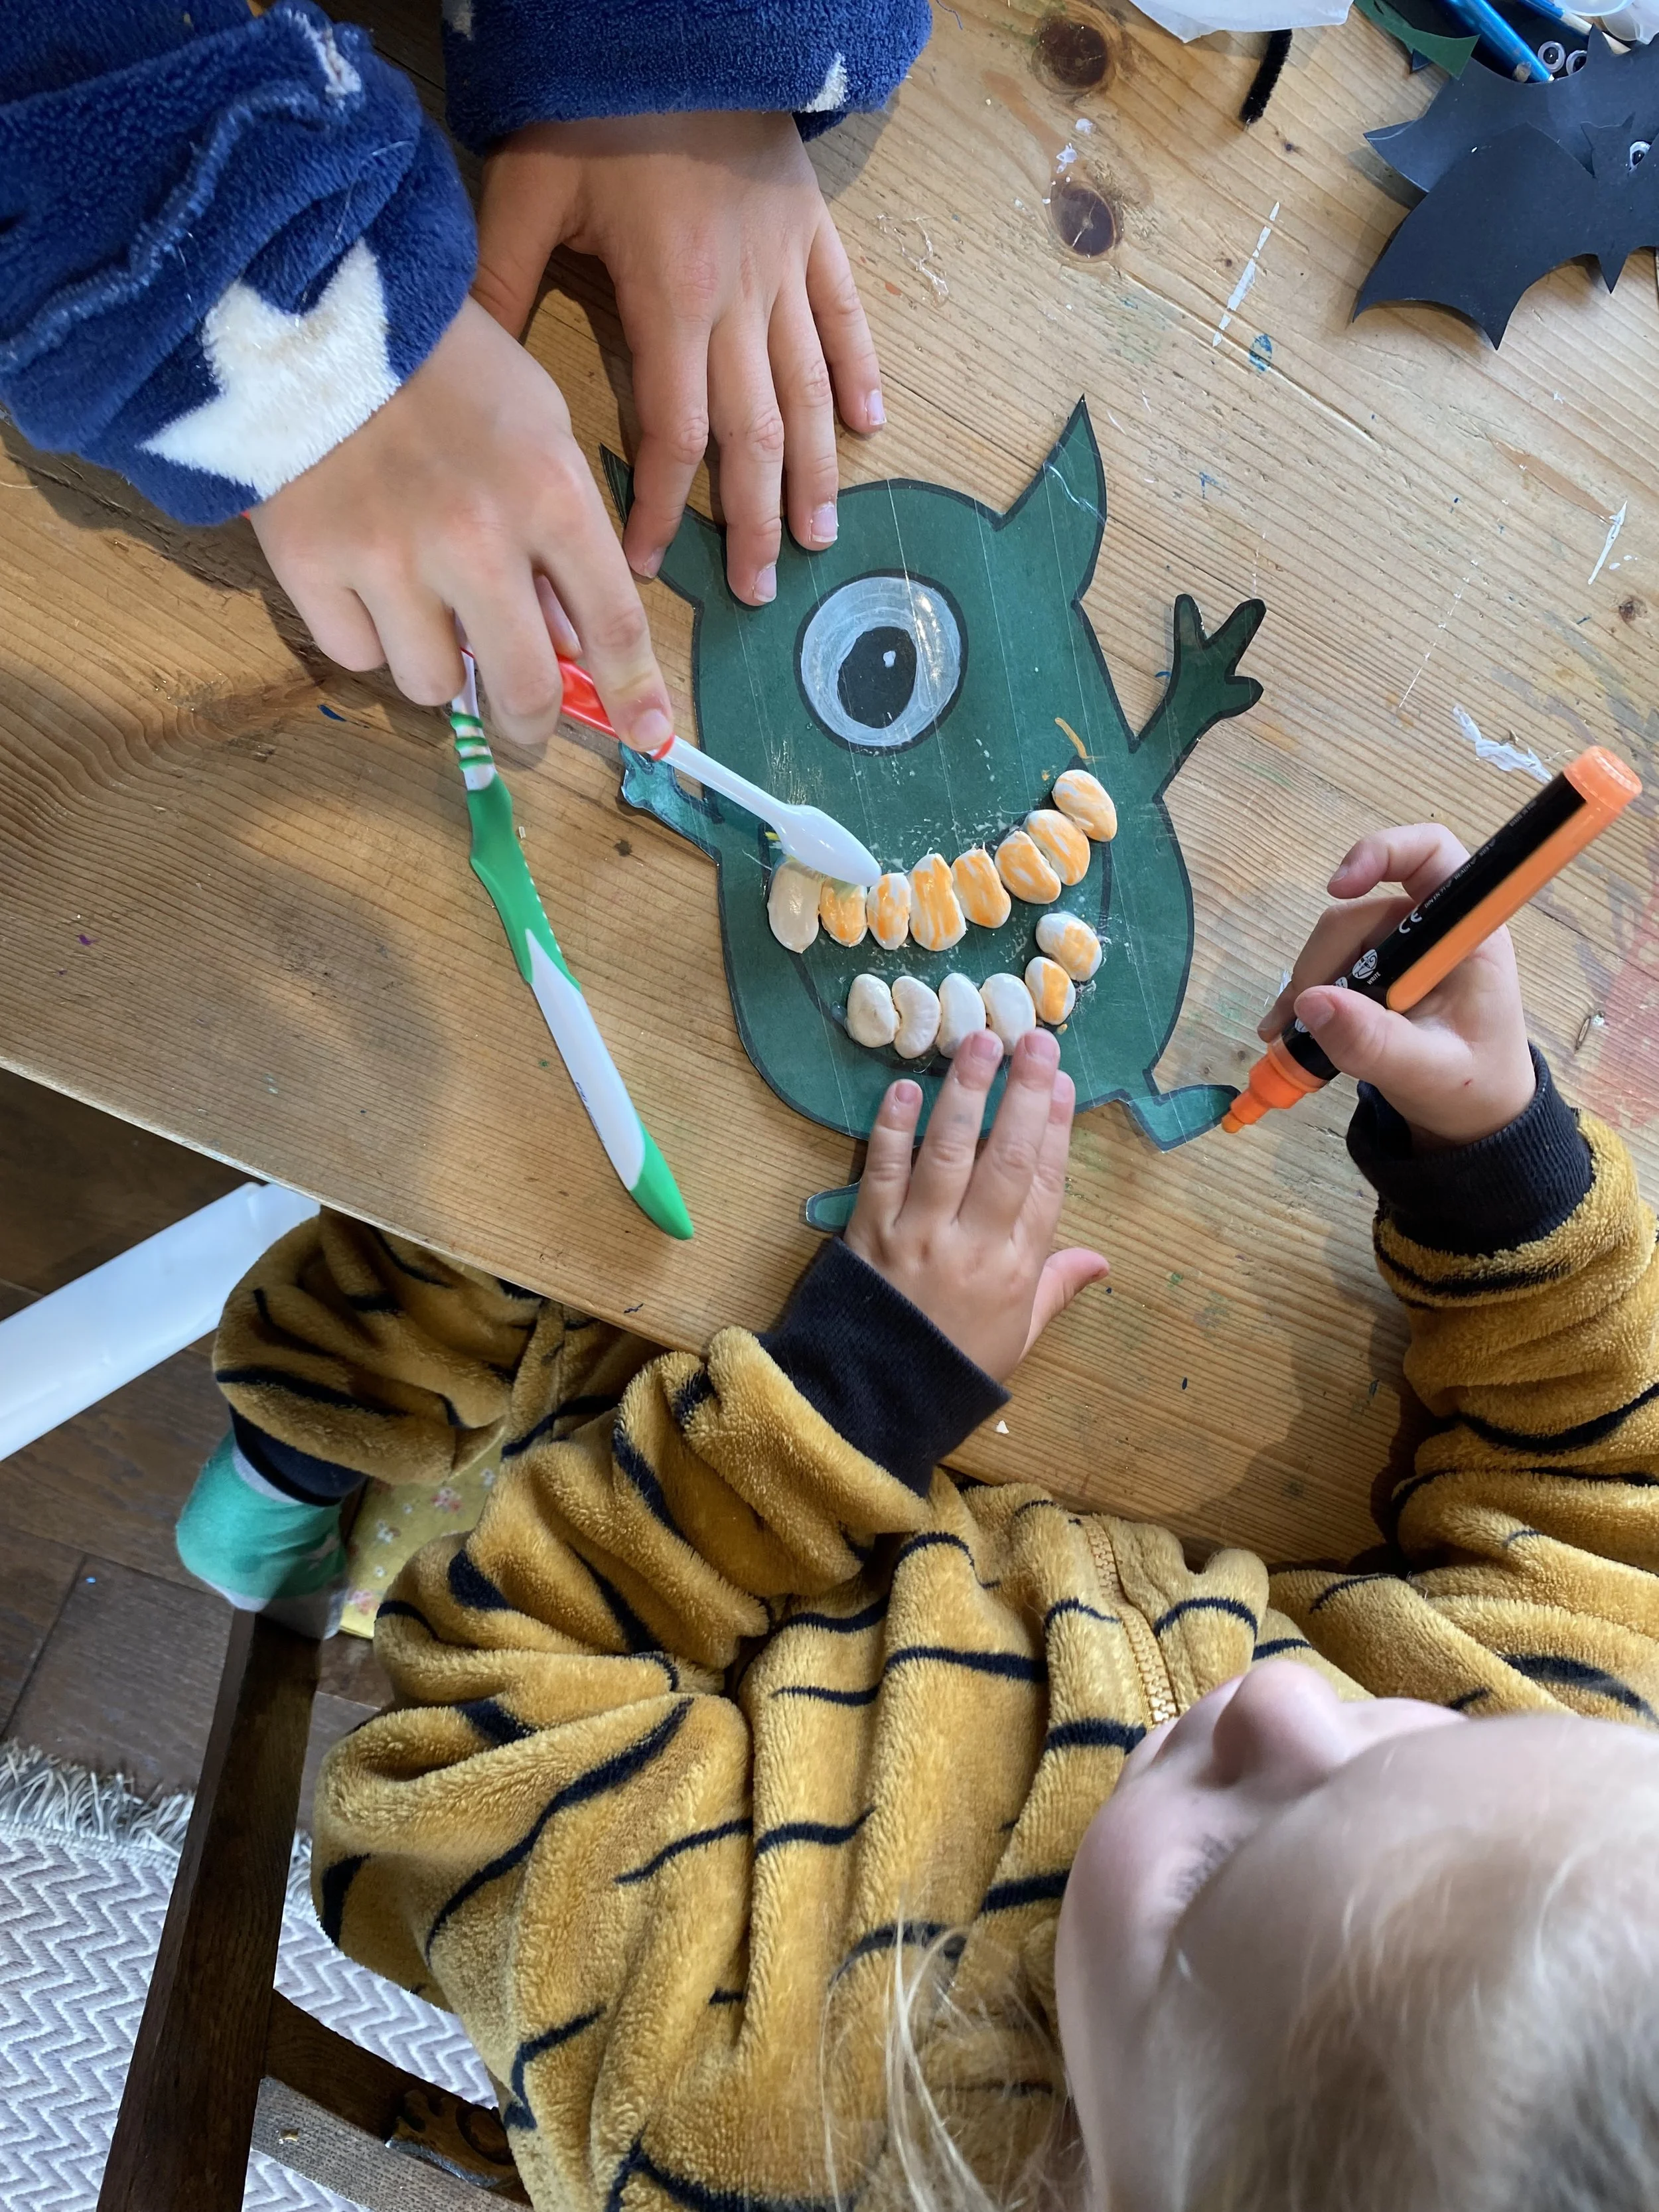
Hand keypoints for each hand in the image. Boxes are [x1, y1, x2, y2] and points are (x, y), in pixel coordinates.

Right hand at [251, 298, 673, 752]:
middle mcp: (474, 540)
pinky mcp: (310, 566)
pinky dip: (367, 633)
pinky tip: (364, 578)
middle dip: (532, 718)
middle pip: (524, 690)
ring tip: (424, 606)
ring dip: (438, 664)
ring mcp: (387, 559)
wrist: (308, 310)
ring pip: (432, 686)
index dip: (634, 693)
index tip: (649, 735)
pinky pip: (357, 655)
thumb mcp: (537, 425)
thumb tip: (575, 643)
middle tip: (524, 711)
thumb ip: (565, 536)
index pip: (612, 625)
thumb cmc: (444, 366)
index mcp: (548, 495)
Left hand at [471, 111, 882, 606]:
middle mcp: (740, 301)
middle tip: (750, 591)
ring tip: (815, 539)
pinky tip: (870, 429)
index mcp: (672, 300)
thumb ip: (502, 287)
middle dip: (749, 523)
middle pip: (755, 438)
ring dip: (816, 475)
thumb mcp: (529, 191)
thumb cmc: (597, 105)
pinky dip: (859, 374)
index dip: (657, 507)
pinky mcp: (814, 236)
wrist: (679, 20)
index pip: (673, 433)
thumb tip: (460, 382)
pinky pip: (846, 318)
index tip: (639, 564)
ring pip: (810, 394)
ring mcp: (786, 270)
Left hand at [845, 1030, 1108, 1382]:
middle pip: (1006, 1157)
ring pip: (948, 1153)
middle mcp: (973, 1244)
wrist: (876, 1400)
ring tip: (977, 1041)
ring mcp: (919, 1234)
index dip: (1055, 1129)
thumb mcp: (1020, 1336)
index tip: (1061, 1081)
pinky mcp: (868, 1232)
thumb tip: (1102, 1259)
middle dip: (1022, 1094)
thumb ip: (1057, 1288)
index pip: (1044, 1185)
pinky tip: (905, 1089)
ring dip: (965, 1093)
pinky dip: (893, 1129)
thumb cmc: (953, 1366)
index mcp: (1017, 1268)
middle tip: (1033, 1038)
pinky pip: (883, 1171)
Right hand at [1257, 824, 1536, 1149]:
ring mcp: (1400, 947)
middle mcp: (1432, 929)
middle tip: (1297, 1020)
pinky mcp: (1376, 968)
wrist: (1474, 1114)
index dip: (1384, 852)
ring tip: (1286, 1037)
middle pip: (1360, 911)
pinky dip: (1304, 994)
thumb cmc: (1473, 1086)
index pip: (1432, 855)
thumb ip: (1375, 1042)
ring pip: (1335, 939)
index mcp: (1466, 936)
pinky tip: (1283, 1028)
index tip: (1338, 888)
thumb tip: (1310, 1003)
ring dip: (1308, 983)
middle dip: (1324, 961)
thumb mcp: (1428, 1072)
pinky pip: (1328, 963)